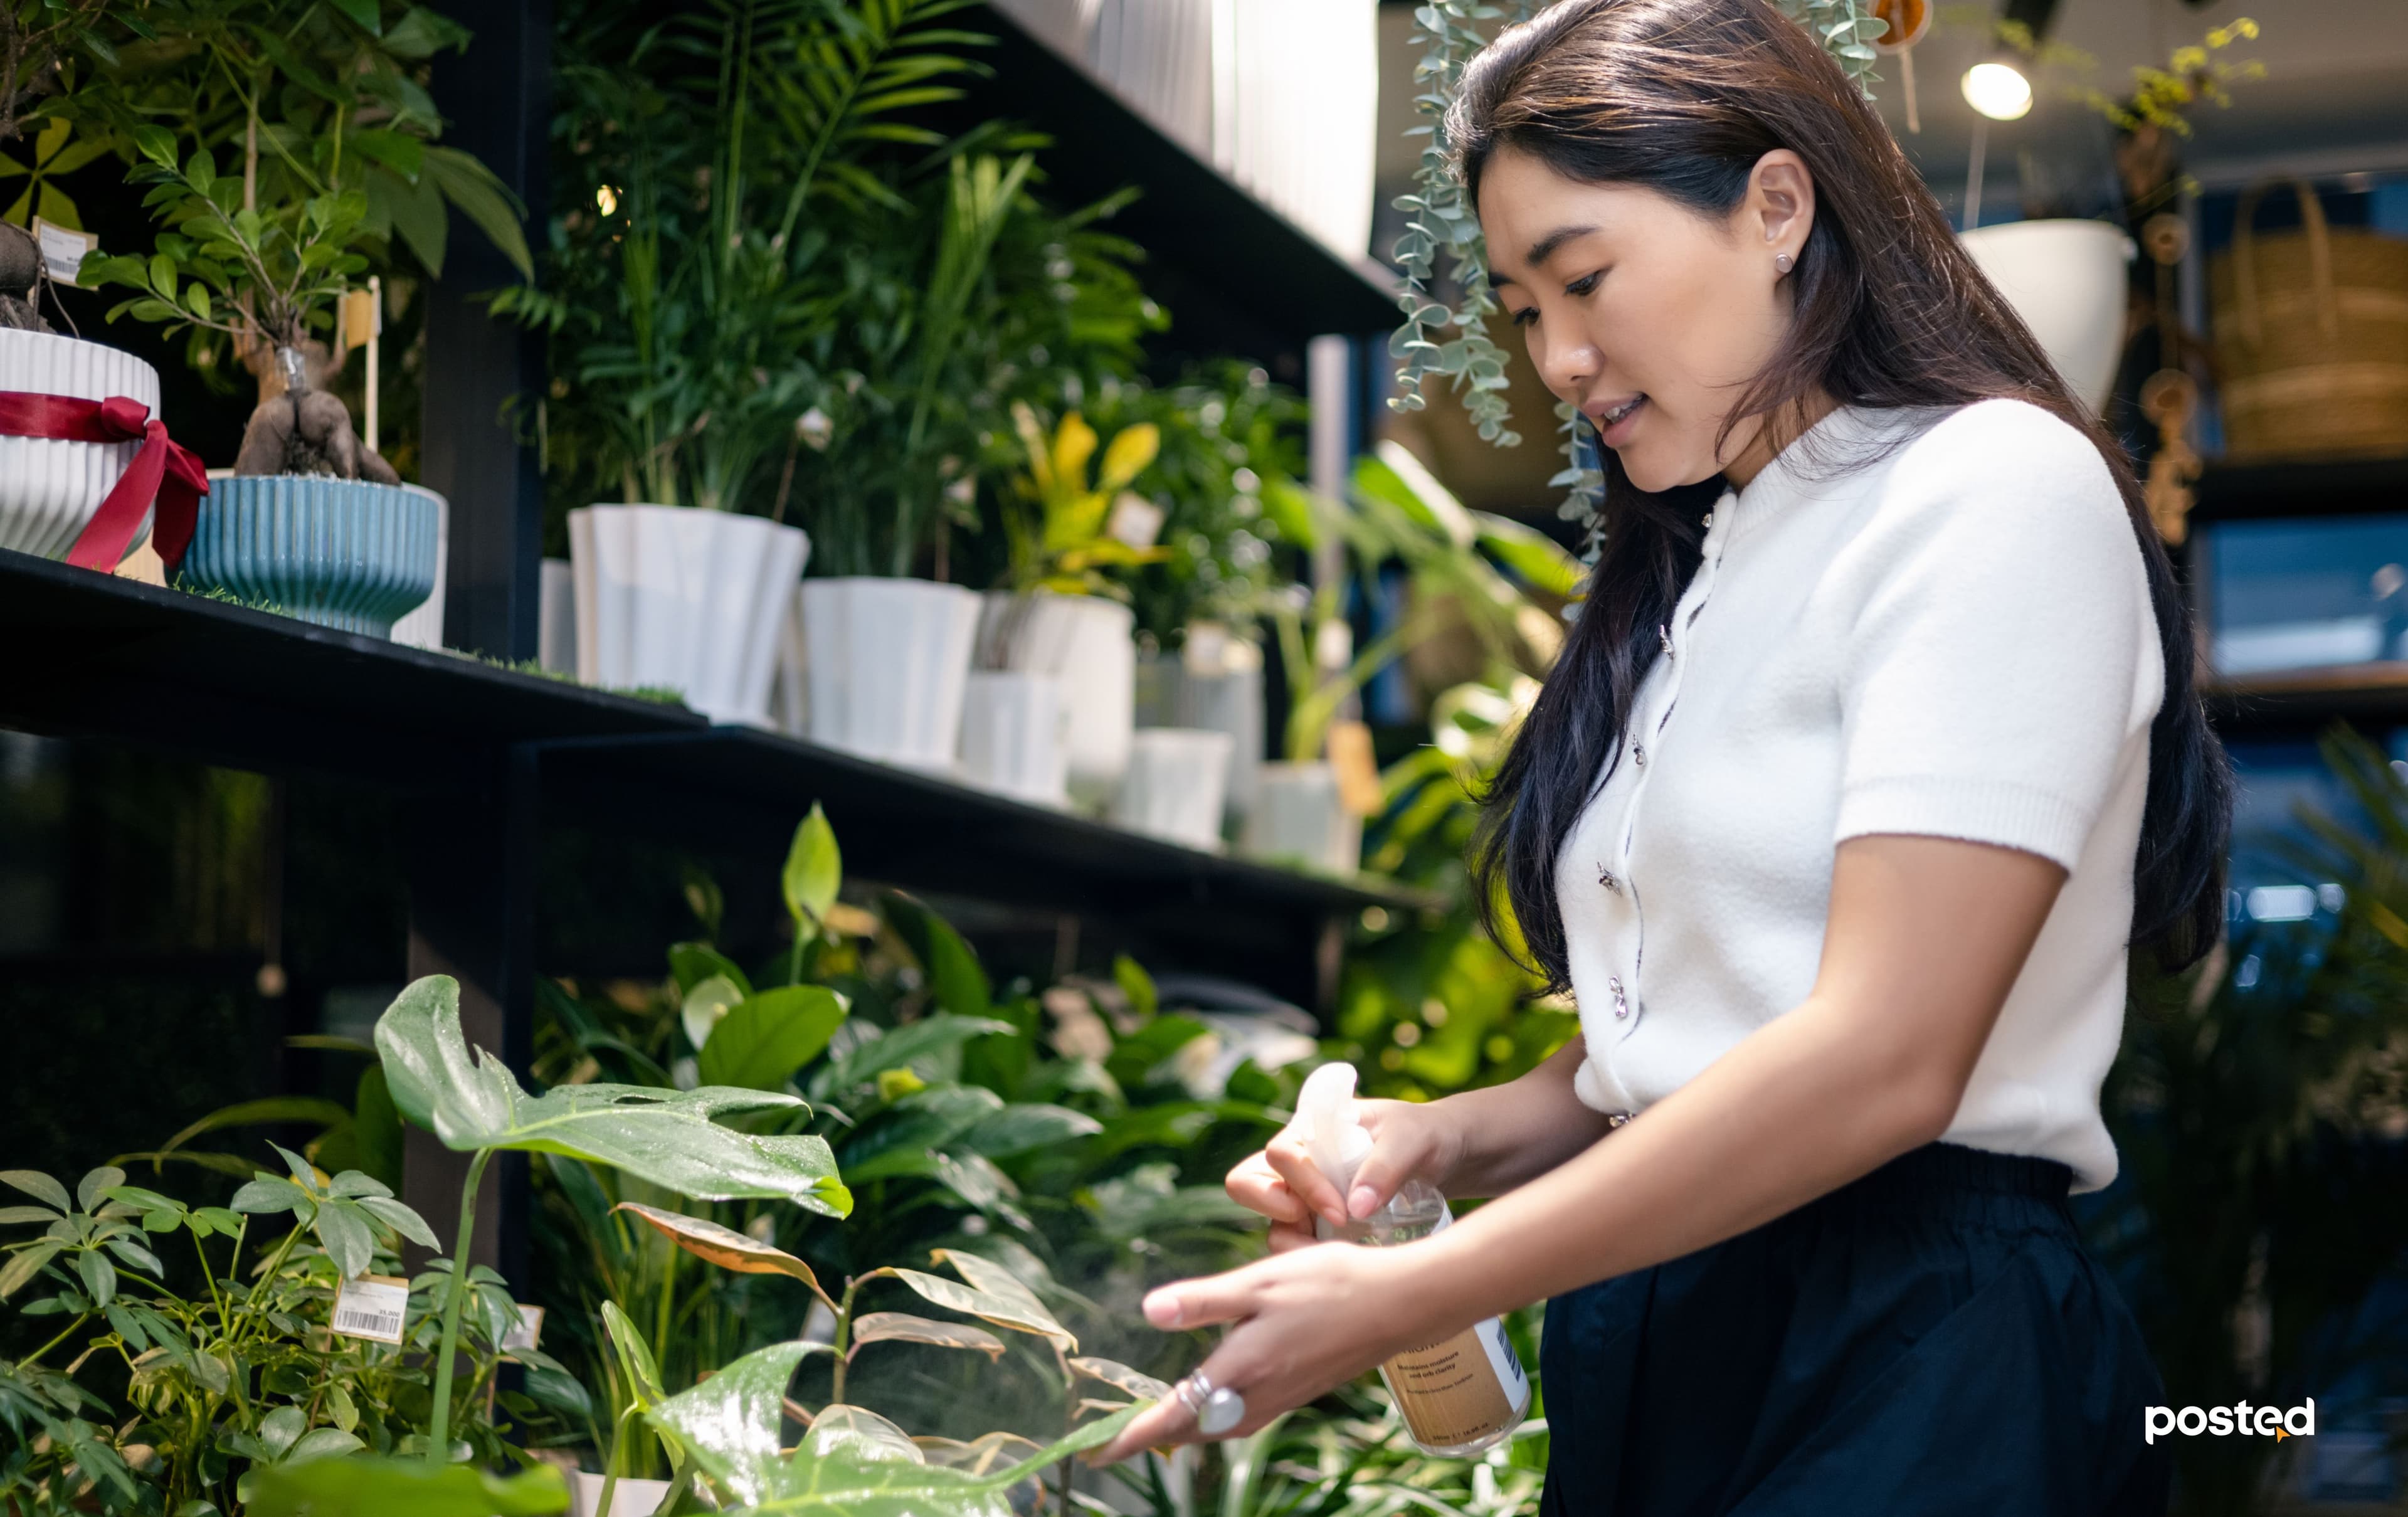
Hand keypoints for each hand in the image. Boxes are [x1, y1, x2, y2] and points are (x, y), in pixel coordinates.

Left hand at [1087, 1241, 1440, 1463]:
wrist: (1399, 1303)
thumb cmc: (1330, 1285)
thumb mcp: (1260, 1283)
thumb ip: (1203, 1300)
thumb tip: (1148, 1311)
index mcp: (1241, 1372)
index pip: (1174, 1415)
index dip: (1131, 1436)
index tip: (1095, 1453)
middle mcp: (1258, 1396)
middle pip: (1193, 1429)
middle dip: (1153, 1436)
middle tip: (1112, 1439)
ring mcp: (1282, 1398)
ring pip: (1219, 1425)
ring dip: (1184, 1426)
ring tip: (1154, 1422)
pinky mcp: (1298, 1390)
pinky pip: (1243, 1416)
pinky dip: (1215, 1415)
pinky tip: (1213, 1397)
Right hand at [1225, 1096, 1463, 1252]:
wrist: (1442, 1160)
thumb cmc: (1422, 1137)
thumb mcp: (1412, 1140)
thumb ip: (1385, 1167)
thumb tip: (1354, 1209)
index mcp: (1310, 1131)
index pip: (1280, 1154)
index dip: (1303, 1184)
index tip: (1341, 1211)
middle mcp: (1296, 1165)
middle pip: (1247, 1185)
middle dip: (1274, 1212)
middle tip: (1320, 1229)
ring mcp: (1302, 1199)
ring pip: (1272, 1226)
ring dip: (1296, 1247)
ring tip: (1340, 1259)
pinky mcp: (1317, 1230)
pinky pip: (1297, 1249)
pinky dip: (1313, 1263)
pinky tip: (1348, 1270)